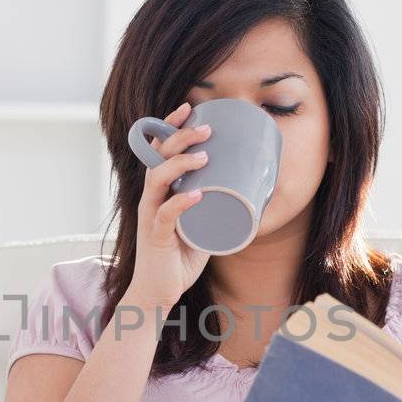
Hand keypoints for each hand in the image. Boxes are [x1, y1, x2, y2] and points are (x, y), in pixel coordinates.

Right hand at [124, 101, 212, 310]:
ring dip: (180, 164)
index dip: (170, 127)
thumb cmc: (178, 258)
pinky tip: (194, 195)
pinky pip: (164, 215)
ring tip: (204, 156)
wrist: (158, 293)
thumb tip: (250, 192)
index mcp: (159, 192)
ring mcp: (150, 217)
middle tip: (207, 129)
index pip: (159, 151)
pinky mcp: (154, 238)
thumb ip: (215, 208)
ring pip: (158, 181)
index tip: (189, 108)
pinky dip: (180, 203)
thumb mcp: (200, 226)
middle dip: (181, 138)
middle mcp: (151, 199)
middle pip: (158, 158)